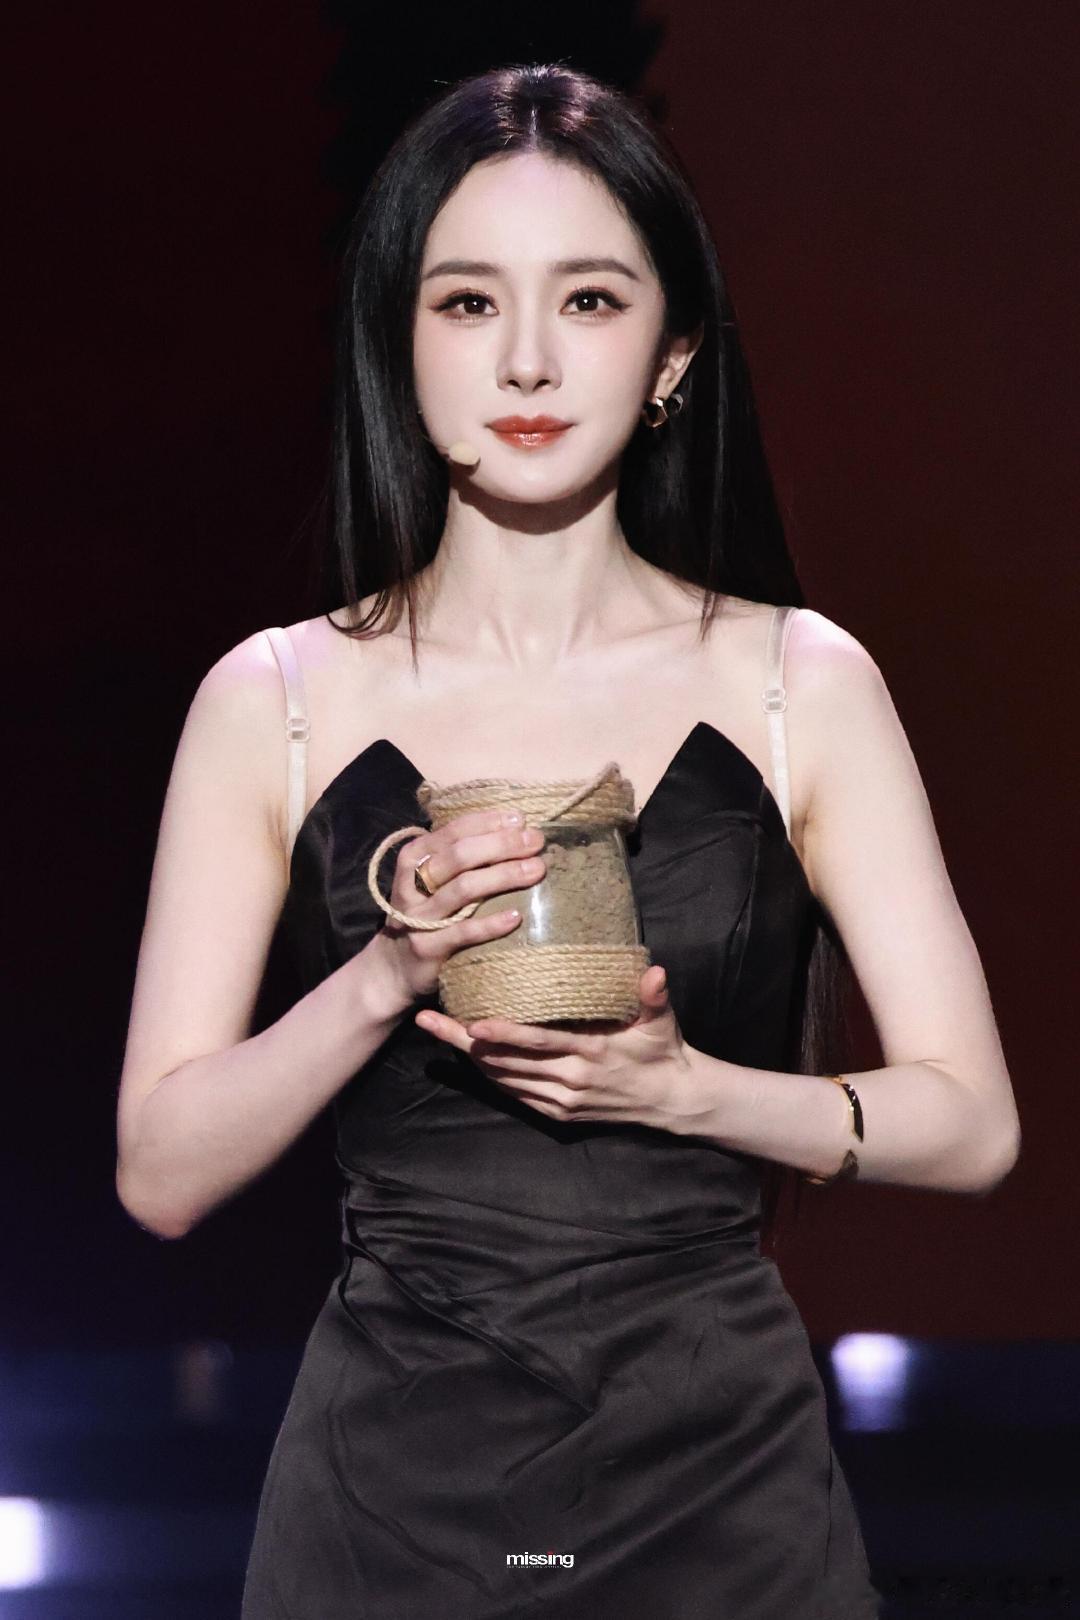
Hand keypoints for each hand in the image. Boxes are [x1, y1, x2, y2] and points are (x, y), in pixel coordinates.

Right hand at [376, 808, 547, 1004]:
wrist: (394, 966)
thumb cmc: (425, 912)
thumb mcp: (431, 879)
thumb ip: (459, 856)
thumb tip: (513, 830)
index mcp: (413, 858)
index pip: (453, 831)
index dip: (489, 823)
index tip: (522, 821)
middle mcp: (412, 884)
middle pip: (460, 856)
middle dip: (502, 845)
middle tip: (536, 842)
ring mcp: (419, 917)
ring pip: (464, 889)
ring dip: (504, 876)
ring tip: (536, 870)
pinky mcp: (428, 948)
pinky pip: (464, 932)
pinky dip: (491, 924)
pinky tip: (516, 917)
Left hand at [415, 963, 709, 1133]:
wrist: (671, 1100)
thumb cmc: (663, 1051)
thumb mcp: (661, 1022)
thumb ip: (653, 996)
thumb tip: (655, 973)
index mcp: (591, 1052)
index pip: (538, 1042)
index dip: (503, 1034)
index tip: (471, 1023)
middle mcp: (571, 1080)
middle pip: (507, 1061)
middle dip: (463, 1042)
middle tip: (429, 1019)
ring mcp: (562, 1101)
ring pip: (505, 1079)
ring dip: (469, 1059)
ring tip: (438, 1033)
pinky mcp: (559, 1114)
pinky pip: (516, 1094)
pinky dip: (491, 1077)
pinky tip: (470, 1058)